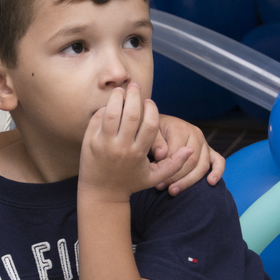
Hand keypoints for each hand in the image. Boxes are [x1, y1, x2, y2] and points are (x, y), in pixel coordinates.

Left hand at [80, 83, 191, 203]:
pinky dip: (104, 108)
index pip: (150, 124)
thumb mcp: (154, 177)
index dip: (151, 109)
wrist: (101, 194)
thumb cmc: (130, 183)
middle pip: (131, 114)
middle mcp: (121, 147)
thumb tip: (190, 150)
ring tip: (121, 90)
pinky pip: (98, 119)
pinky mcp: (89, 142)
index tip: (149, 102)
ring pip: (112, 113)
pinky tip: (110, 104)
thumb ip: (174, 164)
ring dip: (117, 97)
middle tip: (135, 85)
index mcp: (138, 153)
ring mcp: (104, 144)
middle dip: (134, 96)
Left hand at [151, 115, 224, 194]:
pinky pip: (219, 161)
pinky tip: (211, 182)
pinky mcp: (209, 151)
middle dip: (176, 177)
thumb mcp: (149, 134)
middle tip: (161, 187)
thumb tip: (161, 155)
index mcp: (180, 128)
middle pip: (191, 161)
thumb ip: (155, 143)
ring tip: (173, 191)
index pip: (176, 152)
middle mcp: (195, 134)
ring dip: (189, 181)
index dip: (166, 168)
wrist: (158, 125)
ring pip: (202, 165)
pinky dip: (217, 172)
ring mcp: (204, 143)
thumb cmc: (153, 133)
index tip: (155, 179)